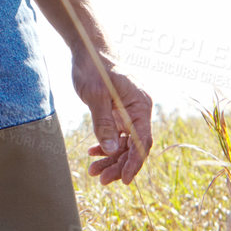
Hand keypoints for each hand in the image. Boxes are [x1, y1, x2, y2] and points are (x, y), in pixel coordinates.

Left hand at [71, 56, 152, 184]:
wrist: (89, 50)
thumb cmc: (94, 68)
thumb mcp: (96, 96)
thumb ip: (104, 123)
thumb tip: (112, 150)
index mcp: (140, 106)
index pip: (142, 141)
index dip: (134, 163)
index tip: (124, 180)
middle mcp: (138, 111)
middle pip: (133, 146)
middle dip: (118, 165)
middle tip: (101, 180)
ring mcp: (129, 112)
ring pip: (124, 143)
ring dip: (110, 158)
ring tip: (93, 171)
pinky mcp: (118, 112)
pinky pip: (116, 135)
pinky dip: (105, 145)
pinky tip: (93, 153)